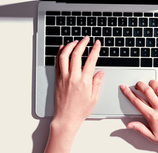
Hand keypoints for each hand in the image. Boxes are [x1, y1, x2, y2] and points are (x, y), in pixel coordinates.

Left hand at [45, 36, 102, 152]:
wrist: (66, 118)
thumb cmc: (80, 110)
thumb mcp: (93, 97)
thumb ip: (97, 83)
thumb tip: (100, 72)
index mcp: (84, 81)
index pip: (91, 60)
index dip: (94, 49)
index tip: (97, 43)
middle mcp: (73, 77)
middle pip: (76, 54)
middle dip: (82, 43)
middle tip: (86, 39)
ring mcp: (63, 77)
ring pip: (64, 56)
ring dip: (69, 46)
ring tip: (74, 42)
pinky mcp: (57, 79)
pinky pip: (57, 63)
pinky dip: (59, 54)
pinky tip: (62, 49)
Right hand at [120, 80, 157, 152]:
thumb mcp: (152, 136)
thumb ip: (140, 129)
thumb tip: (129, 125)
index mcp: (153, 117)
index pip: (137, 102)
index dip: (128, 93)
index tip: (124, 88)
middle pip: (147, 91)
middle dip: (140, 85)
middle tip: (138, 84)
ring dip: (152, 83)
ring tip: (150, 84)